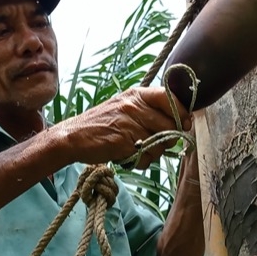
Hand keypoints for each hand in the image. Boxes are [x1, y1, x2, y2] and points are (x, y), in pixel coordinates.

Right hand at [59, 87, 191, 167]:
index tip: (184, 124)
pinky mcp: (125, 142)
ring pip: (161, 143)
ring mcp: (130, 124)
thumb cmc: (99, 125)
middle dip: (169, 139)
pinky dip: (141, 162)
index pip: (171, 98)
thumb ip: (149, 112)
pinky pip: (147, 156)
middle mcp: (135, 106)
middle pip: (171, 125)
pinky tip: (128, 156)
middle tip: (154, 144)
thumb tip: (181, 123)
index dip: (182, 113)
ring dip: (153, 153)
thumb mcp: (124, 108)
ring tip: (136, 150)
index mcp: (136, 94)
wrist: (72, 137)